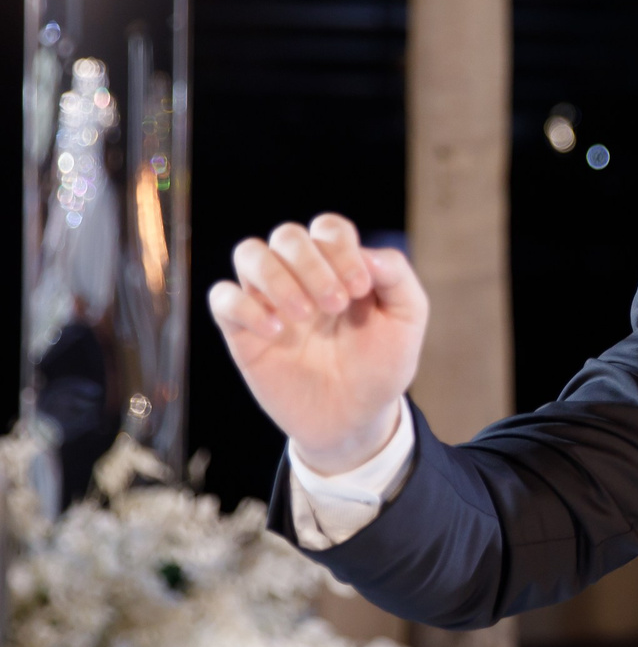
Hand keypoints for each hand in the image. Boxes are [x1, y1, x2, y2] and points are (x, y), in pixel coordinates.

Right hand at [208, 214, 427, 473]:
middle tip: (335, 305)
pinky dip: (245, 307)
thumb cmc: (380, 365)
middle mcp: (300, 276)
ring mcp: (269, 301)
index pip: (328, 228)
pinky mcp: (242, 332)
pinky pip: (222, 298)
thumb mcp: (406, 320)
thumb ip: (397, 277)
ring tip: (304, 317)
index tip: (360, 289)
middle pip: (287, 235)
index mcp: (339, 267)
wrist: (355, 418)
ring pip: (248, 253)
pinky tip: (276, 333)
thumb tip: (367, 253)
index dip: (341, 249)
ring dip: (276, 278)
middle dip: (311, 264)